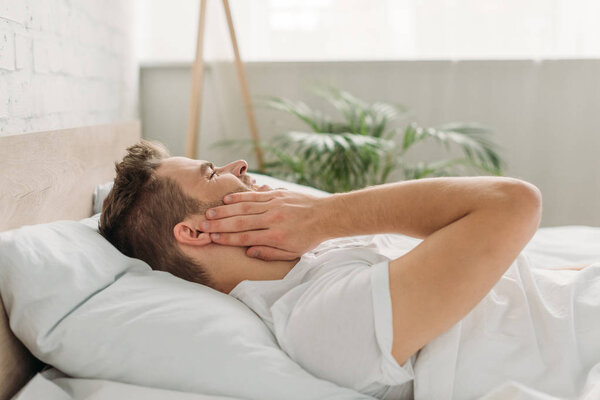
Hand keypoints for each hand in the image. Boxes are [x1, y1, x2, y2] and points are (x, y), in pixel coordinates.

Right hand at [202, 190, 326, 260]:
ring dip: (225, 210)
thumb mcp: (292, 252)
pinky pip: (255, 195)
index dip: (226, 238)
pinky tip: (227, 199)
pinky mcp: (277, 194)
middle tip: (202, 226)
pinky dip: (240, 197)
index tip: (212, 239)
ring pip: (245, 207)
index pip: (245, 237)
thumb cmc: (309, 237)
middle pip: (240, 222)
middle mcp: (273, 219)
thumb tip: (249, 252)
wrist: (327, 215)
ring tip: (210, 213)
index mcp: (276, 236)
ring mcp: (274, 204)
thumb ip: (270, 253)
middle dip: (219, 225)